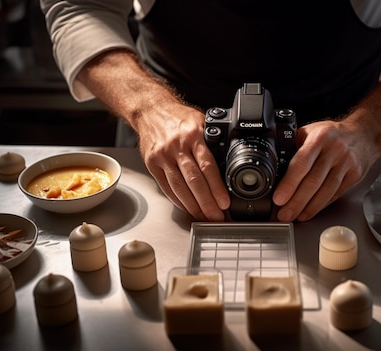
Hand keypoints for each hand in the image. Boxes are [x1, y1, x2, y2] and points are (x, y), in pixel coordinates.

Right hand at [138, 102, 229, 220]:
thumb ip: (212, 141)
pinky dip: (178, 201)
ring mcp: (162, 156)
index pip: (207, 166)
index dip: (216, 187)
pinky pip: (167, 187)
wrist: (150, 110)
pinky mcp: (152, 164)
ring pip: (179, 187)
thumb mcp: (201, 121)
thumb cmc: (178, 118)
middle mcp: (176, 146)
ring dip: (193, 206)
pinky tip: (188, 208)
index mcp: (193, 135)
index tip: (224, 202)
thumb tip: (230, 163)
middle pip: (193, 181)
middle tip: (217, 217)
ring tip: (204, 217)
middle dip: (206, 203)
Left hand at [272, 119, 374, 221]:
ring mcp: (346, 164)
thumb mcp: (311, 131)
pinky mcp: (354, 176)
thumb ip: (295, 146)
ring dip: (309, 207)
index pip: (302, 164)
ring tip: (295, 216)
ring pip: (325, 191)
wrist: (364, 134)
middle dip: (296, 202)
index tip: (279, 198)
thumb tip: (276, 167)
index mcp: (319, 138)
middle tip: (284, 214)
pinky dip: (321, 205)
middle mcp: (334, 151)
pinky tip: (311, 211)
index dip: (289, 184)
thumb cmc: (333, 134)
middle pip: (313, 182)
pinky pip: (335, 194)